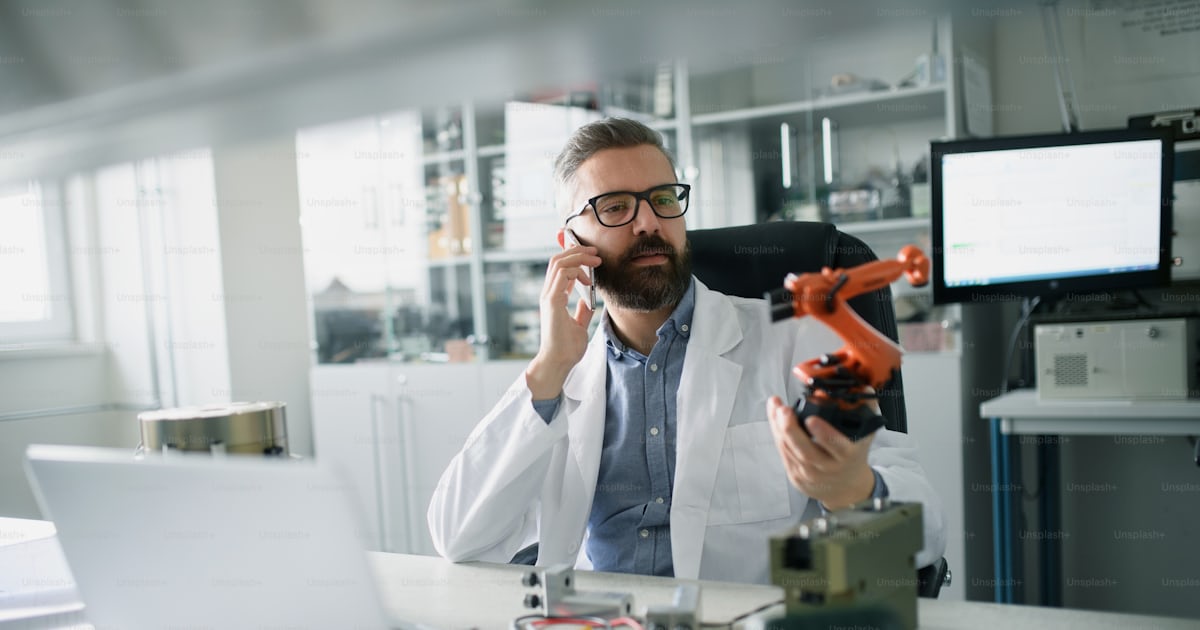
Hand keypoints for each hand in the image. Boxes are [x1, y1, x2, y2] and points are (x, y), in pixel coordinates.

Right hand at [525, 244, 601, 399]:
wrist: (559, 363)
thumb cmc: (566, 348)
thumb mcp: (579, 325)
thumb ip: (582, 311)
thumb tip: (588, 300)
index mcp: (552, 298)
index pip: (558, 268)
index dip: (573, 257)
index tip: (592, 258)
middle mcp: (548, 294)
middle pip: (557, 260)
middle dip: (577, 251)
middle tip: (595, 252)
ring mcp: (548, 297)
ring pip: (558, 263)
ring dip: (578, 257)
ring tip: (595, 260)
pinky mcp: (552, 301)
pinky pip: (562, 274)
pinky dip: (577, 270)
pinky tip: (588, 280)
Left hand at [766, 396, 877, 509]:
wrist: (845, 487)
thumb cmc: (852, 456)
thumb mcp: (863, 435)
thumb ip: (864, 411)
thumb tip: (863, 388)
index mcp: (847, 456)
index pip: (836, 445)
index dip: (823, 433)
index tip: (811, 419)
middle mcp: (827, 467)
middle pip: (805, 450)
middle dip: (791, 429)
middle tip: (783, 410)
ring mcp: (809, 474)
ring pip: (789, 449)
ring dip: (778, 426)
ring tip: (775, 406)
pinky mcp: (795, 476)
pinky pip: (783, 452)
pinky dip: (776, 433)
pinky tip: (774, 417)